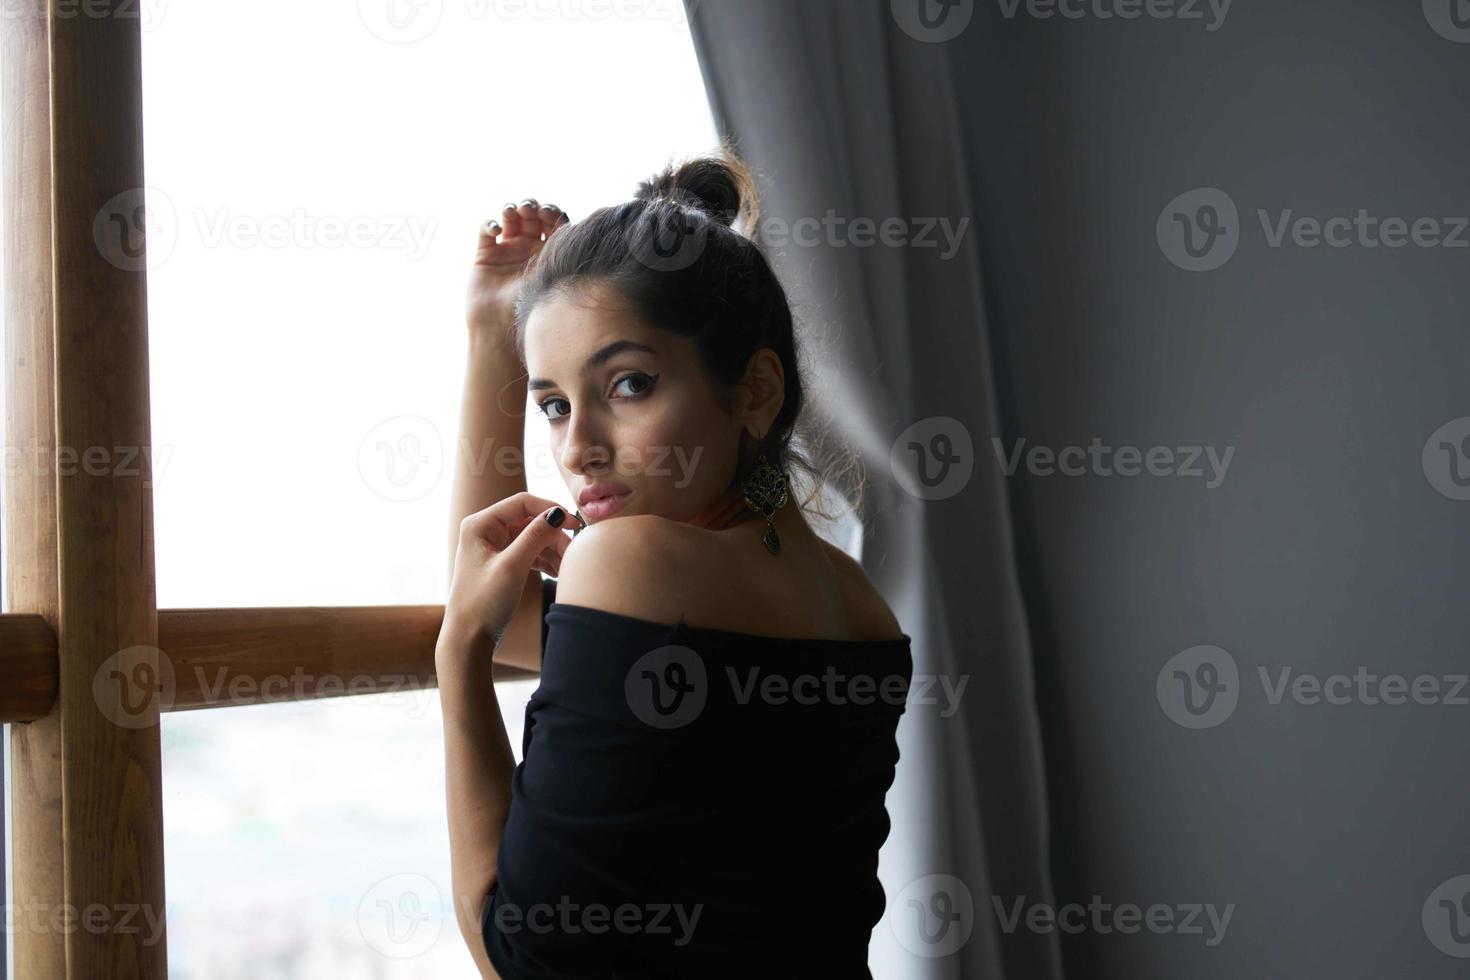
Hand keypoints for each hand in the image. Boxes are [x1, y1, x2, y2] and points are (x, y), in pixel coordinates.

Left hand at [442, 492, 574, 650]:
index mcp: (480, 525)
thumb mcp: (512, 567)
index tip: (575, 525)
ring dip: (552, 550)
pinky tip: (558, 573)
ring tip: (566, 569)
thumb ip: (536, 536)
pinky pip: (529, 553)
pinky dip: (545, 561)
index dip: (551, 510)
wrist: (468, 639)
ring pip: (533, 538)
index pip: (522, 503)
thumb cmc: (483, 603)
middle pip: (530, 521)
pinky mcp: (502, 564)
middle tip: (572, 556)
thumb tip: (559, 512)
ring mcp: (494, 548)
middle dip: (553, 536)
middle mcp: (485, 531)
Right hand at [466, 198, 570, 352]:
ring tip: (513, 212)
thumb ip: (567, 255)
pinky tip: (497, 229)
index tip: (550, 212)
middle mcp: (530, 249)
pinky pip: (487, 230)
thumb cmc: (533, 308)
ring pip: (510, 218)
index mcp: (550, 253)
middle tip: (531, 209)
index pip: (554, 222)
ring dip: (512, 209)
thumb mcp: (554, 278)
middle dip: (532, 208)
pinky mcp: (486, 254)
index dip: (552, 212)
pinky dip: (491, 223)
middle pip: (533, 216)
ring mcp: (507, 250)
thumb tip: (594, 229)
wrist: (501, 329)